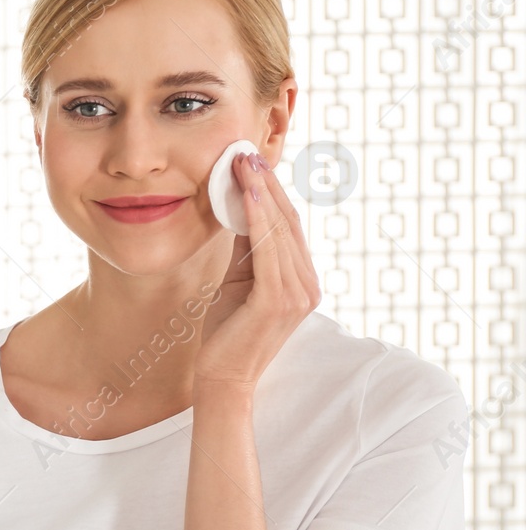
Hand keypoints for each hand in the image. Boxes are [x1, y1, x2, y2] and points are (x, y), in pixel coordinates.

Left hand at [195, 151, 321, 390]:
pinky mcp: (279, 300)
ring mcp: (298, 293)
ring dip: (261, 192)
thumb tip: (240, 206)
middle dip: (267, 183)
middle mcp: (308, 284)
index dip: (272, 191)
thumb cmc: (227, 331)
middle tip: (246, 151)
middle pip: (289, 221)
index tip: (251, 161)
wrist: (222, 378)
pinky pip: (269, 249)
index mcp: (302, 280)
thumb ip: (246, 248)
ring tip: (243, 162)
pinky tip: (245, 193)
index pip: (290, 226)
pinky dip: (257, 217)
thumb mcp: (238, 280)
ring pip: (281, 230)